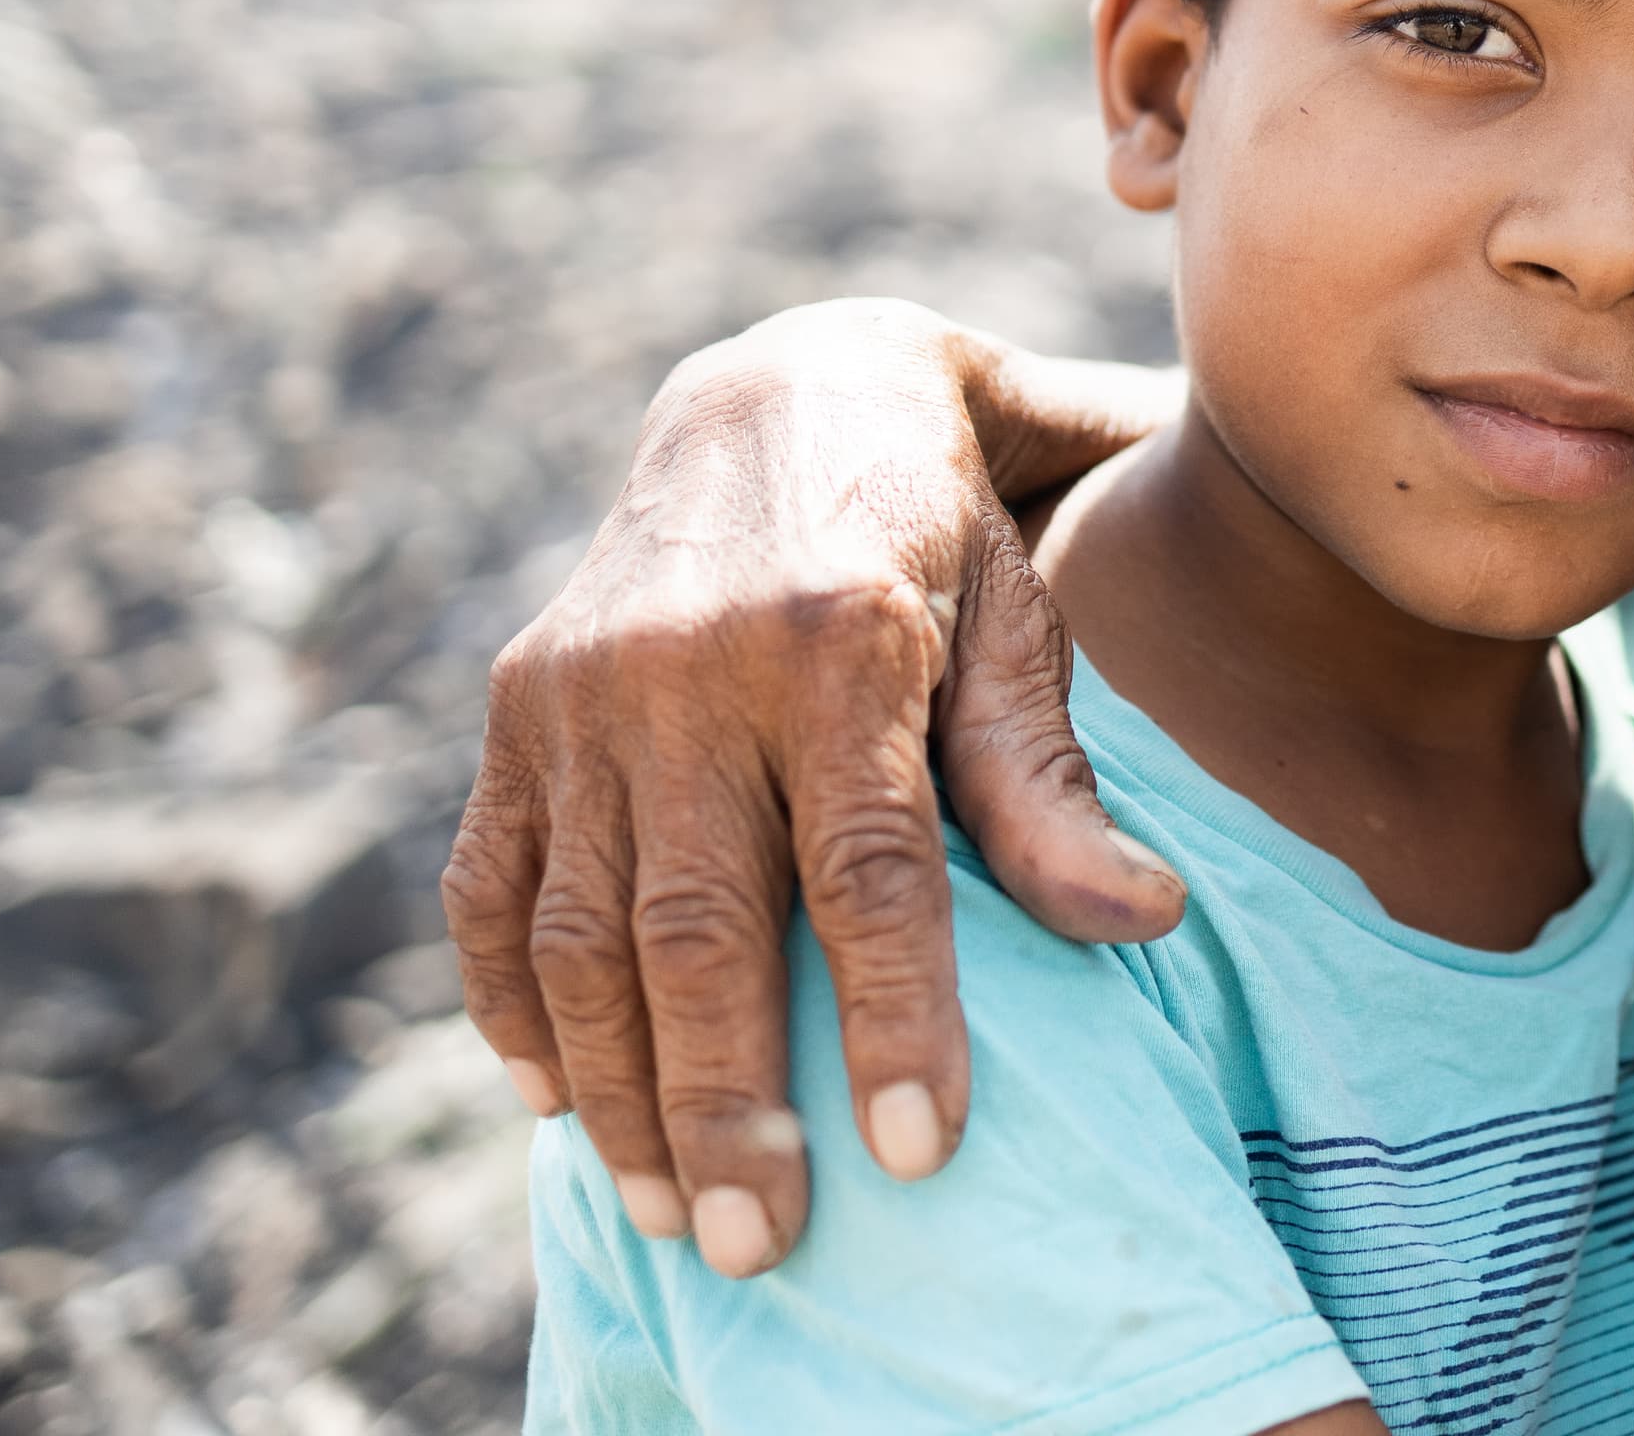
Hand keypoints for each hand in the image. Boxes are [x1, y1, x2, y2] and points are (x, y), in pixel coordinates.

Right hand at [441, 300, 1184, 1275]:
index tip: (914, 1151)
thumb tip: (1144, 920)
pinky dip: (506, 1005)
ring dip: (615, 1090)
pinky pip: (489, 883)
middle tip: (757, 1243)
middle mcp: (689, 664)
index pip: (866, 865)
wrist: (782, 390)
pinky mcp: (513, 705)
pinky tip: (552, 1101)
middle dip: (725, 1101)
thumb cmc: (941, 534)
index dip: (889, 1014)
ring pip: (579, 928)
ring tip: (668, 1211)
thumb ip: (1051, 783)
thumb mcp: (1022, 620)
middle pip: (700, 924)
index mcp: (841, 636)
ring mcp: (582, 686)